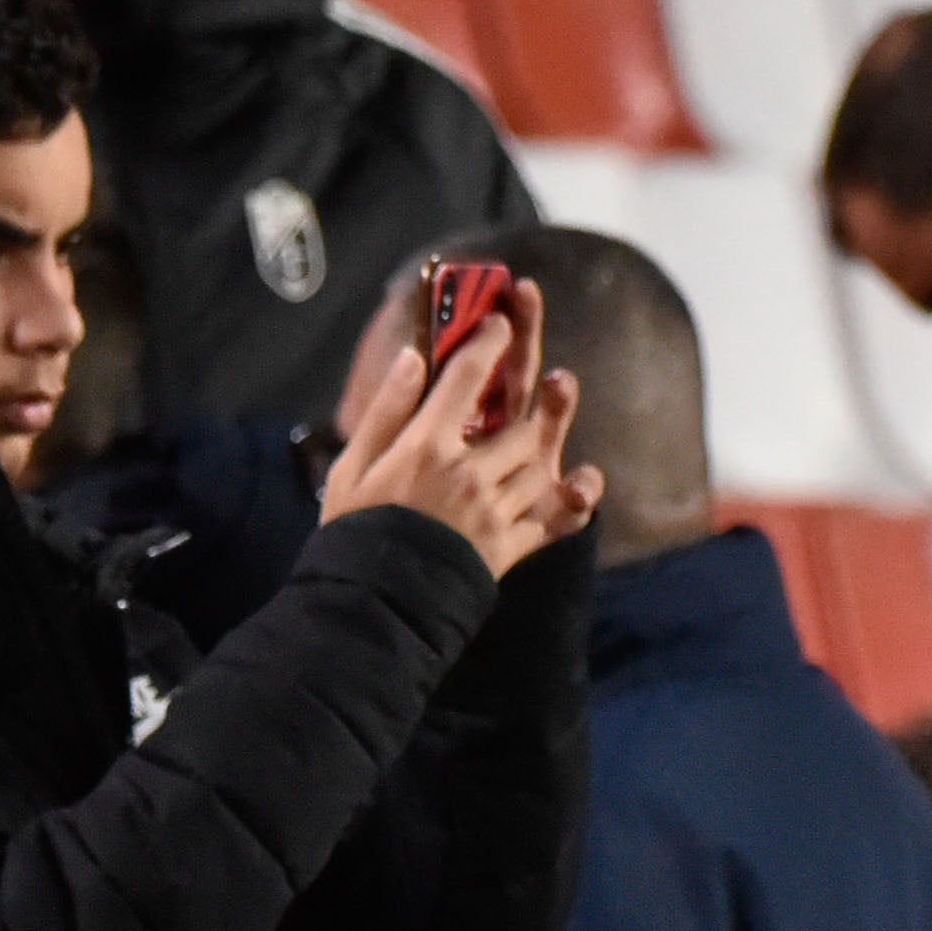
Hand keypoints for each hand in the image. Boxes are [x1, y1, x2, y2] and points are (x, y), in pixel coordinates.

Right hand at [316, 273, 591, 581]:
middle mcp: (468, 473)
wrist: (371, 609)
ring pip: (540, 464)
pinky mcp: (508, 547)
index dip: (489, 340)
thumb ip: (385, 411)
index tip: (500, 321)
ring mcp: (492, 511)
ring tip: (544, 432)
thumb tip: (412, 358)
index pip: (467, 377)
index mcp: (427, 447)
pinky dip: (573, 501)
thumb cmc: (354, 535)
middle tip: (545, 373)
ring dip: (546, 446)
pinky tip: (579, 482)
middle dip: (539, 392)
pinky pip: (554, 518)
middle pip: (521, 421)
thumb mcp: (352, 468)